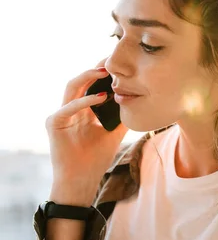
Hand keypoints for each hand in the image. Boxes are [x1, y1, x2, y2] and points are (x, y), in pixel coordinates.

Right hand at [45, 59, 127, 204]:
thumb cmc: (97, 156)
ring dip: (88, 77)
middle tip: (113, 60)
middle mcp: (71, 107)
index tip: (122, 63)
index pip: (93, 84)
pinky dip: (84, 101)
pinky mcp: (54, 123)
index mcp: (84, 108)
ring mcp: (61, 114)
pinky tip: (101, 97)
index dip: (105, 72)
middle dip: (97, 68)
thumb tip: (142, 99)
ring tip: (105, 71)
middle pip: (82, 80)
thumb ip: (124, 114)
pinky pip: (67, 108)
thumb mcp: (116, 131)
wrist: (83, 179)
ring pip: (72, 87)